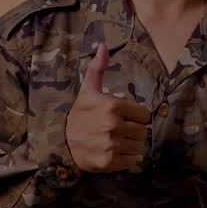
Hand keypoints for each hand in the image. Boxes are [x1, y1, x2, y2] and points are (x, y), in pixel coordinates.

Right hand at [65, 41, 150, 172]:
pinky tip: (116, 152)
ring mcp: (111, 145)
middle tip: (120, 130)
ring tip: (118, 141)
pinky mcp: (109, 162)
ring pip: (140, 146)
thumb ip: (97, 68)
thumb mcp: (88, 90)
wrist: (62, 142)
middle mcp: (113, 125)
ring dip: (132, 145)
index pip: (144, 114)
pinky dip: (128, 159)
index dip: (137, 116)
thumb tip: (102, 45)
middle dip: (134, 131)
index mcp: (113, 106)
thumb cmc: (79, 115)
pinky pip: (133, 161)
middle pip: (143, 131)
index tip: (125, 117)